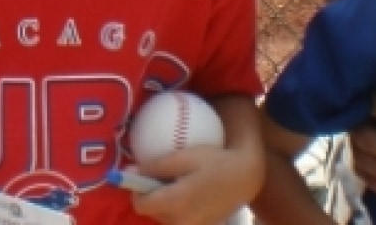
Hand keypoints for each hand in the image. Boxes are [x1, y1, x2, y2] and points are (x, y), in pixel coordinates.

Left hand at [128, 143, 264, 224]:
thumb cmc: (214, 162)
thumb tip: (130, 172)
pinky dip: (178, 208)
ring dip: (164, 202)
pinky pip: (178, 220)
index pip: (140, 205)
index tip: (144, 174)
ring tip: (180, 183)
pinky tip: (190, 193)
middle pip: (151, 211)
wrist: (245, 177)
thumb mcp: (183, 157)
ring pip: (164, 217)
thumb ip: (155, 167)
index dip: (137, 189)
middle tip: (167, 175)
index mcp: (175, 203)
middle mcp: (181, 222)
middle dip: (152, 194)